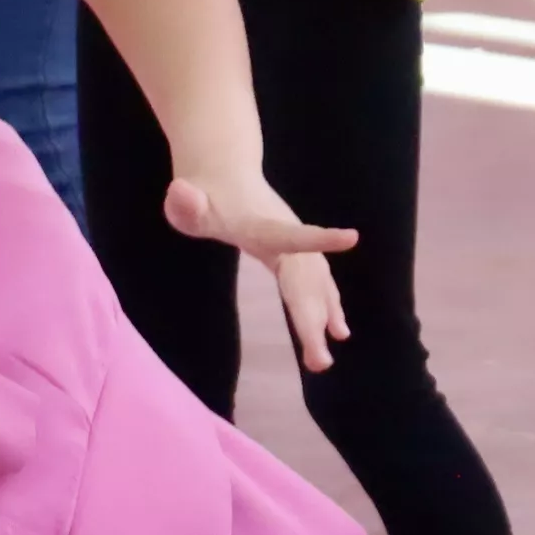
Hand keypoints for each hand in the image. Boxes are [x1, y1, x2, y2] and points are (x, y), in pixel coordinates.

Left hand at [164, 171, 358, 370]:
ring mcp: (293, 242)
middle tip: (320, 362)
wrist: (224, 171)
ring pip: (316, 280)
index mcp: (261, 225)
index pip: (291, 235)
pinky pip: (316, 281)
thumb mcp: (186, 199)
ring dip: (326, 315)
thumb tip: (181, 193)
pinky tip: (337, 330)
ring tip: (333, 347)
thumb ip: (185, 202)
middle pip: (306, 277)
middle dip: (315, 318)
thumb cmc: (202, 192)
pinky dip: (328, 304)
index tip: (352, 237)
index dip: (319, 238)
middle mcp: (286, 233)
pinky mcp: (293, 252)